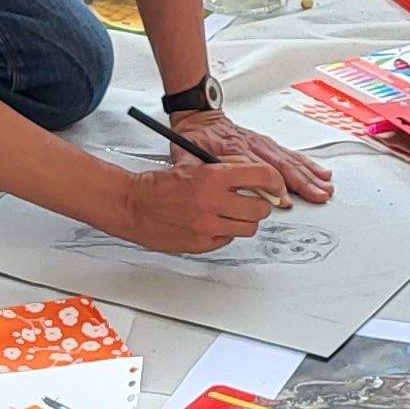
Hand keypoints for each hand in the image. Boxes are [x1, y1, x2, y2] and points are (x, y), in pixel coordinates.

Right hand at [116, 156, 283, 252]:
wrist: (134, 205)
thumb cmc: (161, 184)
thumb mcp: (196, 164)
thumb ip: (228, 168)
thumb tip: (257, 176)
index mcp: (212, 176)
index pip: (262, 176)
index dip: (275, 182)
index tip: (276, 188)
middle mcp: (212, 201)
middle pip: (261, 208)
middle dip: (260, 204)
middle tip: (252, 201)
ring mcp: (208, 226)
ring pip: (249, 227)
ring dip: (244, 220)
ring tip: (229, 212)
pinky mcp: (202, 244)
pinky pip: (228, 239)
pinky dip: (225, 232)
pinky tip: (212, 223)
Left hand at [172, 108, 335, 203]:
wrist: (201, 114)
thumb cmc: (195, 134)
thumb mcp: (185, 149)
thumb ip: (189, 164)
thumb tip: (191, 175)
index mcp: (235, 148)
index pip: (259, 169)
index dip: (273, 185)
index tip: (284, 200)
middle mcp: (253, 145)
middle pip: (282, 165)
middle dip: (302, 182)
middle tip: (317, 196)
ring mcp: (263, 144)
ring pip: (291, 161)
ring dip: (310, 175)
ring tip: (325, 188)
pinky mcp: (268, 144)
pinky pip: (292, 155)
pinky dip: (308, 165)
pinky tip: (321, 173)